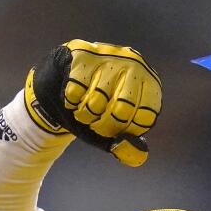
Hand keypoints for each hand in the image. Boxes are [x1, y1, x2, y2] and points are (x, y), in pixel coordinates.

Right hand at [24, 39, 160, 165]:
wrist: (61, 85)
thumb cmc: (93, 109)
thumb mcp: (111, 131)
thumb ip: (125, 145)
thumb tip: (139, 156)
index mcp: (149, 82)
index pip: (145, 117)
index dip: (125, 130)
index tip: (115, 127)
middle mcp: (134, 63)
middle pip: (121, 110)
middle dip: (103, 125)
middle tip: (95, 121)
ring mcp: (109, 55)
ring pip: (96, 101)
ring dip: (85, 114)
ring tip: (84, 107)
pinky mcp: (83, 53)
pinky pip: (76, 91)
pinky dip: (71, 102)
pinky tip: (73, 96)